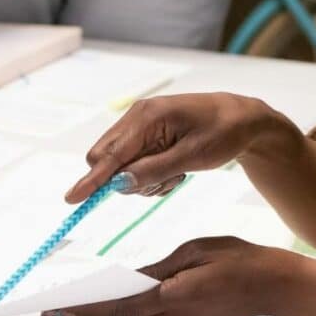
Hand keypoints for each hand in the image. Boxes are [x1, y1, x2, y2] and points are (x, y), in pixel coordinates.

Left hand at [41, 237, 296, 315]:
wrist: (274, 284)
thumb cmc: (237, 260)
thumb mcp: (190, 252)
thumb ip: (157, 269)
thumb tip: (131, 278)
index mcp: (172, 298)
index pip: (118, 308)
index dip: (85, 309)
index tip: (59, 309)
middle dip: (89, 313)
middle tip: (59, 308)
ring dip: (114, 311)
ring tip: (86, 299)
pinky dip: (139, 310)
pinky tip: (130, 298)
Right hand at [65, 94, 281, 202]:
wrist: (243, 119)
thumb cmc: (223, 133)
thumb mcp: (193, 157)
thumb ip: (154, 170)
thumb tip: (120, 185)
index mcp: (148, 117)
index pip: (111, 155)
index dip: (92, 180)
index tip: (72, 198)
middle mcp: (136, 118)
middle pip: (107, 159)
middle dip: (126, 180)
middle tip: (163, 182)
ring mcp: (138, 125)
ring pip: (119, 165)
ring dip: (142, 179)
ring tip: (176, 174)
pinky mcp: (144, 134)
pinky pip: (131, 162)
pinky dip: (147, 173)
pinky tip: (172, 169)